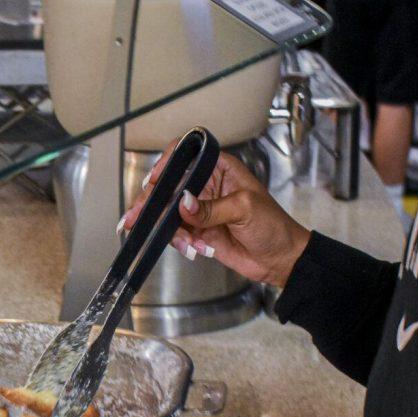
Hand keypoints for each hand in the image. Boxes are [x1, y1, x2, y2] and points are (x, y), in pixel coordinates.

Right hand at [122, 147, 310, 287]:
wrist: (280, 259)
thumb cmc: (273, 226)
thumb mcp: (244, 209)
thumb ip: (210, 208)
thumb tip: (183, 203)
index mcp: (220, 169)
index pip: (187, 157)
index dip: (167, 164)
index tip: (154, 179)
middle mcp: (207, 186)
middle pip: (169, 186)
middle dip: (152, 202)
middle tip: (137, 216)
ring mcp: (200, 210)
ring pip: (168, 212)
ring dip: (167, 228)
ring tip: (183, 242)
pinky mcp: (198, 231)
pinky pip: (176, 232)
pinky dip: (178, 242)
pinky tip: (193, 248)